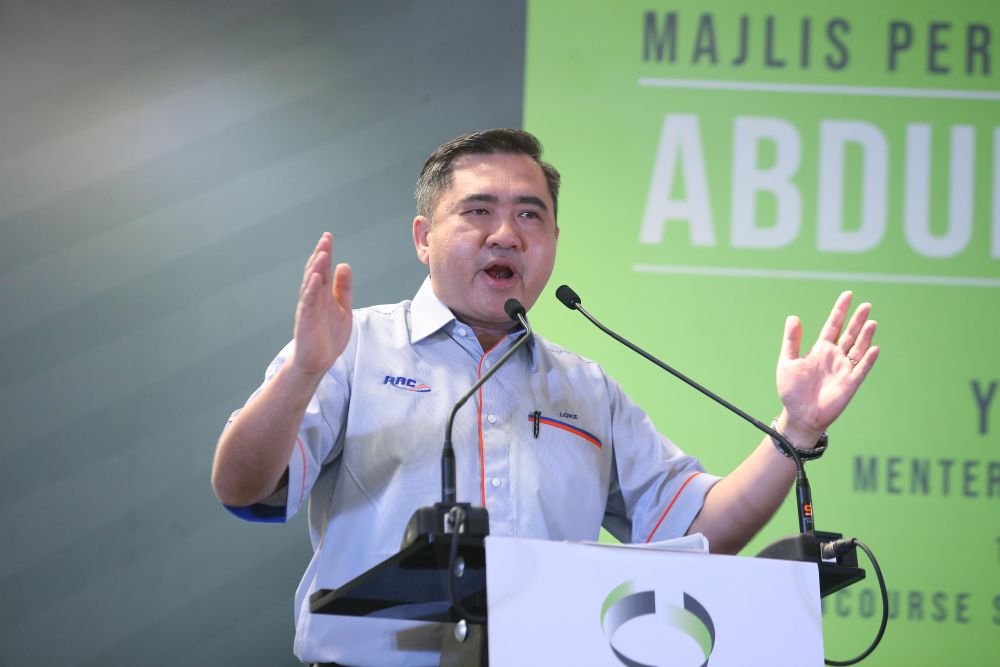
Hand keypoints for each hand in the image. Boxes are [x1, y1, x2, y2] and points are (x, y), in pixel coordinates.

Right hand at [291, 232, 352, 375]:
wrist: (318, 362)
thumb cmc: (328, 335)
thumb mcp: (342, 308)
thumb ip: (343, 288)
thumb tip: (344, 265)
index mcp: (323, 294)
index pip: (324, 270)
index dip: (326, 253)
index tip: (328, 237)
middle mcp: (314, 298)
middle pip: (316, 273)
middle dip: (320, 255)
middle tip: (325, 238)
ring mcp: (309, 308)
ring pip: (311, 284)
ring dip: (316, 269)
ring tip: (322, 253)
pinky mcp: (306, 321)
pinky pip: (308, 303)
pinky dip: (311, 290)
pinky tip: (316, 278)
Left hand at [776, 291, 878, 441]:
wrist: (799, 415)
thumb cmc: (792, 390)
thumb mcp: (788, 361)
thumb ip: (792, 340)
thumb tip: (793, 316)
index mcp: (820, 349)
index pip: (833, 325)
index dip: (840, 311)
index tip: (847, 295)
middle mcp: (835, 356)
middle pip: (850, 334)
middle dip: (857, 319)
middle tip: (866, 304)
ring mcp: (844, 369)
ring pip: (858, 349)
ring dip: (865, 336)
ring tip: (871, 321)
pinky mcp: (850, 383)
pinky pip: (861, 369)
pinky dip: (868, 360)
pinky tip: (874, 348)